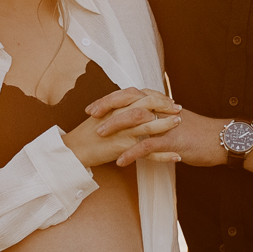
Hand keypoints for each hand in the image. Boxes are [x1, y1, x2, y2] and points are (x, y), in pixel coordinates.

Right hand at [63, 88, 181, 167]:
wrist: (74, 149)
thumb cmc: (88, 133)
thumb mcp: (104, 116)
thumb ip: (119, 110)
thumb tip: (135, 108)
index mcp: (115, 105)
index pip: (140, 95)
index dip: (156, 96)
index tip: (168, 100)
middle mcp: (119, 114)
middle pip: (147, 104)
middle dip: (164, 105)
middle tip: (178, 109)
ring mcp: (121, 130)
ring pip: (148, 124)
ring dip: (166, 124)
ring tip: (179, 123)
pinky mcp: (121, 146)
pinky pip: (146, 150)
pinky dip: (163, 154)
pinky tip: (175, 157)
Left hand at [106, 105, 228, 168]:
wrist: (222, 139)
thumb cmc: (197, 132)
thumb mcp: (174, 119)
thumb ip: (157, 115)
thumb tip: (140, 117)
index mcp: (160, 102)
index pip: (131, 94)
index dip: (111, 99)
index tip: (94, 107)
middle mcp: (162, 108)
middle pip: (129, 101)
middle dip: (107, 107)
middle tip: (91, 116)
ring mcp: (166, 123)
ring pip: (136, 120)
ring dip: (115, 128)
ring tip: (99, 137)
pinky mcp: (172, 140)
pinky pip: (147, 145)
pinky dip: (132, 153)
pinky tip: (120, 161)